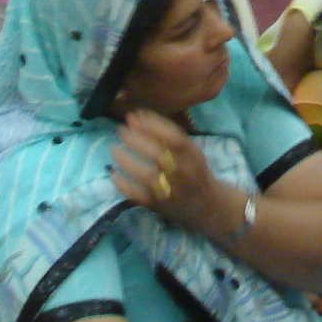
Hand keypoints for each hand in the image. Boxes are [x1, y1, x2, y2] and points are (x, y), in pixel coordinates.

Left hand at [111, 110, 221, 230]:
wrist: (207, 205)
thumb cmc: (194, 170)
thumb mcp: (190, 150)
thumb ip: (168, 134)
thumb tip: (137, 116)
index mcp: (193, 155)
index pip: (175, 137)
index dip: (154, 125)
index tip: (135, 116)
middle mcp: (184, 172)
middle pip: (159, 155)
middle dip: (137, 140)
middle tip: (120, 130)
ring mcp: (171, 190)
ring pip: (148, 176)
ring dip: (128, 161)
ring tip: (114, 149)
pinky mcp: (160, 205)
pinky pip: (139, 195)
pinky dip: (124, 184)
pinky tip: (114, 173)